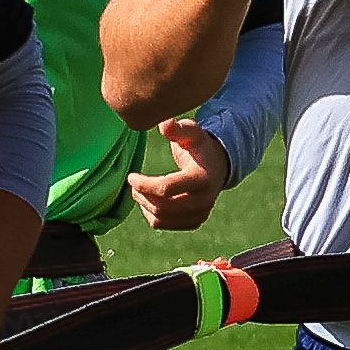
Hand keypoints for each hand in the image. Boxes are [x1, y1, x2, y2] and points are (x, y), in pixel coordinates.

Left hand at [128, 113, 236, 229]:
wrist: (217, 166)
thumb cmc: (199, 146)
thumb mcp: (192, 133)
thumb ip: (178, 129)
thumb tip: (165, 124)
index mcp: (202, 178)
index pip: (166, 188)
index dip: (143, 184)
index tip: (131, 176)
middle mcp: (205, 199)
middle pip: (161, 206)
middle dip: (141, 195)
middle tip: (134, 183)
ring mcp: (201, 212)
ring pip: (160, 218)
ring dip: (143, 205)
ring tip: (139, 190)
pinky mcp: (195, 221)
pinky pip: (164, 225)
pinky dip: (151, 215)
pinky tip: (148, 201)